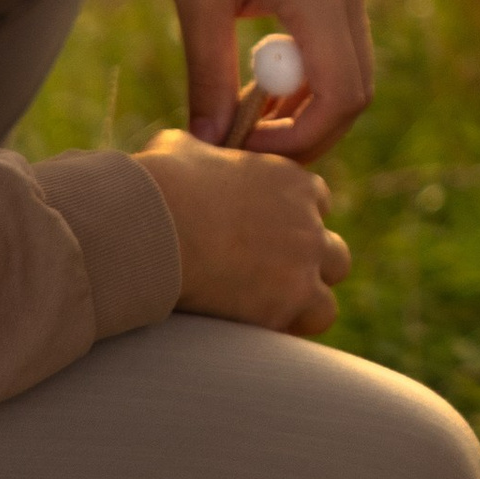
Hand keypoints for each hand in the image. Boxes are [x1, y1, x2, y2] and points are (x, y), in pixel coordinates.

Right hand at [137, 130, 351, 335]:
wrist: (148, 224)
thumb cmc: (158, 185)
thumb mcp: (182, 149)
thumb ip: (203, 152)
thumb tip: (191, 151)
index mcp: (290, 180)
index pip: (316, 203)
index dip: (293, 223)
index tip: (265, 239)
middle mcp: (307, 220)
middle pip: (331, 252)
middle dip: (306, 267)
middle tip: (268, 282)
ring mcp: (304, 261)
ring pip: (328, 293)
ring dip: (303, 304)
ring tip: (263, 314)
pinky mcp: (289, 300)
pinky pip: (310, 319)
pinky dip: (288, 326)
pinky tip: (254, 329)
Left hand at [145, 0, 374, 155]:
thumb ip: (208, 76)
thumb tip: (211, 145)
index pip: (342, 93)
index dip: (303, 138)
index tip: (249, 146)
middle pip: (356, 85)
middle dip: (308, 126)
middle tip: (250, 142)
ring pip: (351, 61)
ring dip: (307, 96)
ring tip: (248, 103)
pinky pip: (342, 31)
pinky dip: (309, 61)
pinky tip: (263, 63)